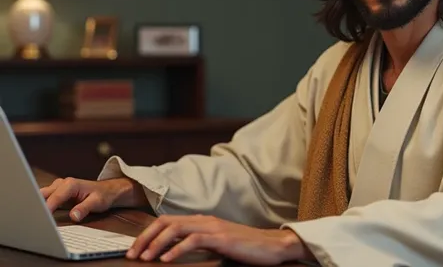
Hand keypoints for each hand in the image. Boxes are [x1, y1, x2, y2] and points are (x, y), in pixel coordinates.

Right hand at [40, 177, 144, 221]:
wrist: (108, 191)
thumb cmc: (103, 195)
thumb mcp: (97, 203)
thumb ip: (84, 208)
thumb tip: (73, 216)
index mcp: (71, 184)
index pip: (54, 197)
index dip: (47, 208)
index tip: (41, 218)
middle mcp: (62, 184)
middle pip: (43, 194)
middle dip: (37, 205)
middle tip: (34, 219)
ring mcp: (58, 187)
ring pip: (42, 196)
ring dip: (37, 206)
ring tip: (35, 219)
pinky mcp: (56, 193)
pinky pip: (45, 199)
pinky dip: (41, 206)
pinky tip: (39, 216)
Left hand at [126, 214, 311, 264]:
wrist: (272, 245)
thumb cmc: (246, 247)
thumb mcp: (217, 243)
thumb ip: (198, 242)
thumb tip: (174, 250)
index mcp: (202, 220)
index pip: (167, 221)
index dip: (147, 234)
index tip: (135, 250)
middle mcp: (204, 220)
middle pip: (166, 222)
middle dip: (145, 237)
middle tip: (132, 254)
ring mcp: (213, 227)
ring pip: (176, 228)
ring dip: (156, 243)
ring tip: (145, 258)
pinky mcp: (221, 237)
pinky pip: (194, 240)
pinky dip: (177, 249)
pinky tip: (167, 259)